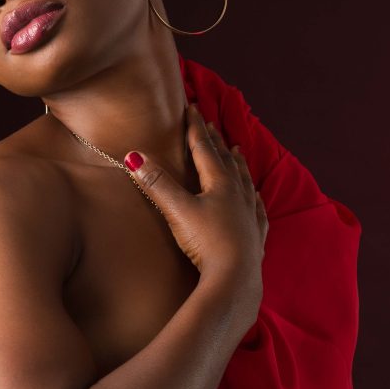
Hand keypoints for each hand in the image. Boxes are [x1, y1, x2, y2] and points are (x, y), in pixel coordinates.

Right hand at [124, 102, 268, 285]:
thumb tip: (132, 155)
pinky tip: (255, 198)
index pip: (205, 149)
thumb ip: (157, 183)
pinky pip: (257, 210)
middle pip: (226, 161)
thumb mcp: (177, 211)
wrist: (235, 279)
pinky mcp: (256, 237)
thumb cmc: (207, 243)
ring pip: (244, 182)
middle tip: (211, 125)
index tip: (193, 109)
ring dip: (238, 165)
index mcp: (220, 184)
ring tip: (237, 152)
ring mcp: (250, 216)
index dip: (196, 129)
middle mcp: (238, 195)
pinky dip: (254, 199)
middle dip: (216, 142)